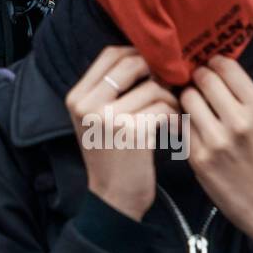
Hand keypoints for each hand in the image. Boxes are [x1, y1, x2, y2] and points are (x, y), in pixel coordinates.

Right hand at [65, 47, 180, 221]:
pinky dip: (176, 117)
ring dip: (170, 99)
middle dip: (157, 73)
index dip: (136, 54)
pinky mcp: (132, 132)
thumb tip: (146, 57)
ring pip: (153, 88)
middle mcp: (88, 104)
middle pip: (132, 64)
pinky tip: (175, 128)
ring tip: (173, 114)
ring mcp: (108, 117)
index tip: (152, 67)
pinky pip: (164, 108)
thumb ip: (109, 90)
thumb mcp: (95, 120)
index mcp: (77, 97)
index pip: (110, 54)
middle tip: (168, 89)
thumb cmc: (111, 156)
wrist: (113, 198)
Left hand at [180, 56, 252, 252]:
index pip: (226, 66)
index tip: (209, 68)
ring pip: (186, 98)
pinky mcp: (199, 158)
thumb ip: (242, 96)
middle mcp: (239, 120)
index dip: (213, 64)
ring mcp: (217, 140)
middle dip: (197, 79)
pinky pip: (179, 125)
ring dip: (186, 100)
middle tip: (196, 87)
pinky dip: (181, 122)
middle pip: (202, 79)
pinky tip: (188, 127)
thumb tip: (212, 68)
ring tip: (193, 109)